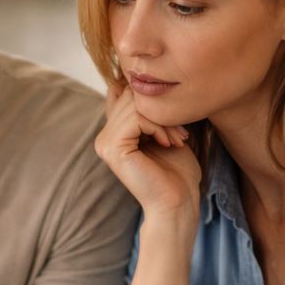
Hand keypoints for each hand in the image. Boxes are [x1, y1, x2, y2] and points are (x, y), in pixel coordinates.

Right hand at [94, 84, 201, 221]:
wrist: (177, 203)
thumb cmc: (177, 172)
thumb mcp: (163, 132)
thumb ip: (150, 111)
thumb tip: (146, 81)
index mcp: (113, 134)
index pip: (124, 92)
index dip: (151, 100)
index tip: (175, 123)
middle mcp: (104, 137)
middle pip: (129, 95)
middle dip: (160, 109)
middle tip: (180, 132)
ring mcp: (105, 143)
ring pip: (134, 105)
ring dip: (163, 119)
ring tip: (177, 138)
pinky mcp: (113, 149)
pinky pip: (136, 118)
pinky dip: (158, 126)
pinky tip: (168, 142)